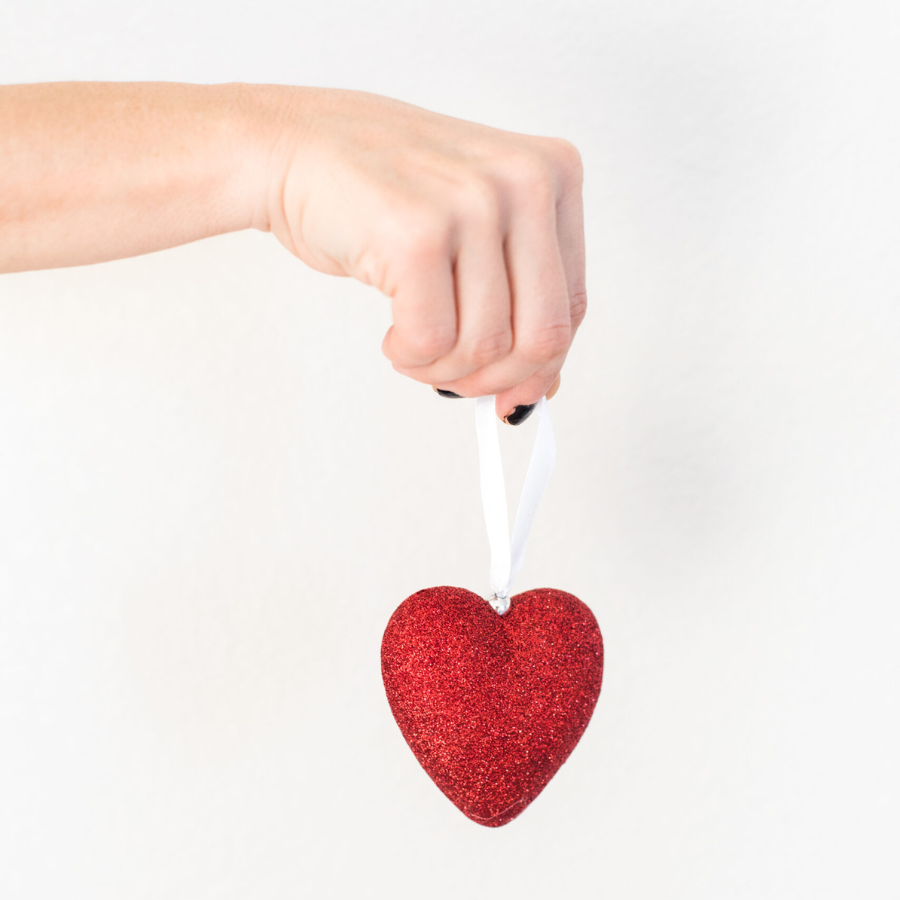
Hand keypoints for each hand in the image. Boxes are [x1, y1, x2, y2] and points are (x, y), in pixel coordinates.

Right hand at [258, 88, 585, 420]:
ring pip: (486, 347)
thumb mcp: (473, 224)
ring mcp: (471, 204)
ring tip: (413, 348)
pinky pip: (433, 342)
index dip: (543, 366)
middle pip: (541, 335)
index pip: (572, 305)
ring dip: (443, 369)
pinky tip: (393, 339)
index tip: (515, 392)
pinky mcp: (418, 235)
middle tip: (456, 381)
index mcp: (552, 174)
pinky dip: (411, 358)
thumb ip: (517, 294)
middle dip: (495, 379)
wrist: (295, 146)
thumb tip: (540, 385)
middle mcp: (524, 182)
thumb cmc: (381, 189)